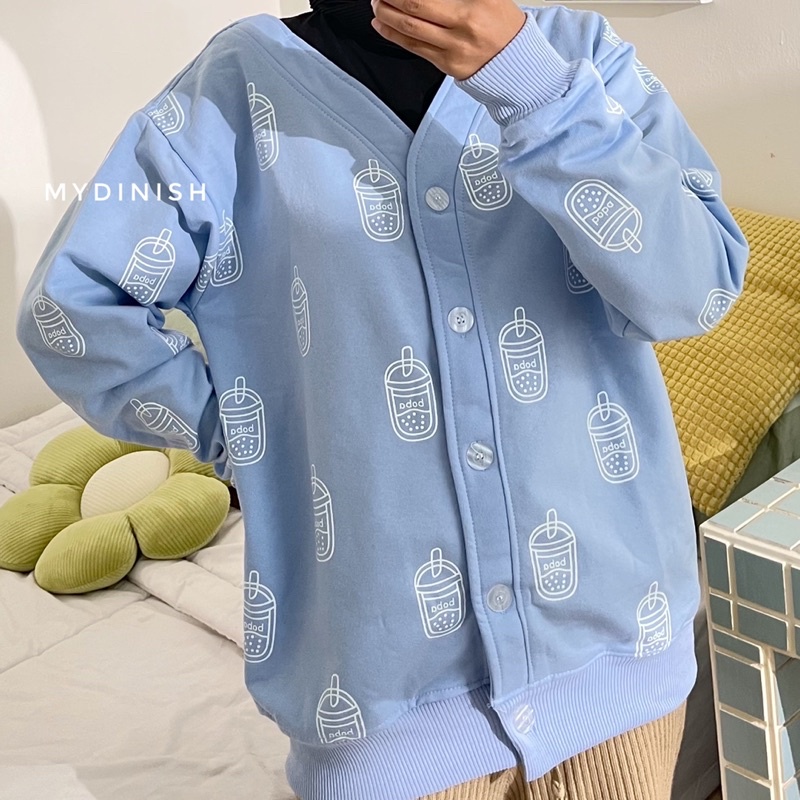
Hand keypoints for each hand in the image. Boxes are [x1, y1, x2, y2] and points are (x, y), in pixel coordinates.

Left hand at [370, 0, 526, 80]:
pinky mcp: (447, 64)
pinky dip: (394, 34)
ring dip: (387, 14)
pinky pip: (415, 47)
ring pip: (410, 28)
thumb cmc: (504, 26)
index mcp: (477, 3)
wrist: (517, 66)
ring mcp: (454, 47)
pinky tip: (381, 25)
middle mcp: (465, 24)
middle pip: (416, 5)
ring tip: (376, 4)